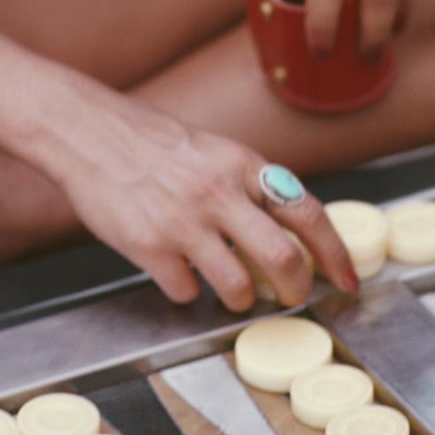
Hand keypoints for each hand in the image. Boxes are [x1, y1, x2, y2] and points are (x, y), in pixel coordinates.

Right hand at [58, 90, 357, 310]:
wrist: (88, 134)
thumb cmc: (150, 142)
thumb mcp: (213, 150)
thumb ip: (248, 185)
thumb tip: (286, 228)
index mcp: (241, 165)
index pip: (307, 213)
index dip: (334, 253)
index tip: (346, 279)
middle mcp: (218, 193)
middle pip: (282, 259)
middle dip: (296, 290)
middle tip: (292, 298)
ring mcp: (183, 223)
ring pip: (237, 287)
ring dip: (240, 300)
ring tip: (232, 293)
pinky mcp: (148, 248)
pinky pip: (185, 291)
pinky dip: (187, 291)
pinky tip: (177, 273)